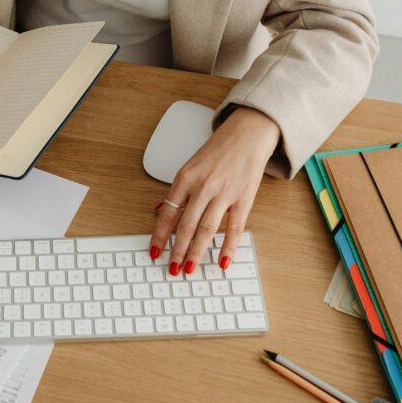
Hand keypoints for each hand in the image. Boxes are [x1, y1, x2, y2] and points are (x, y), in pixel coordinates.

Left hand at [149, 107, 279, 274]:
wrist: (247, 133)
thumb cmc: (218, 150)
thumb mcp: (191, 166)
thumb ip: (178, 191)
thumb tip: (160, 210)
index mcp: (185, 178)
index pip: (168, 213)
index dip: (159, 235)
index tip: (154, 251)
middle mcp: (202, 187)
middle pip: (186, 225)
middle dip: (177, 250)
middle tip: (172, 269)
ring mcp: (223, 193)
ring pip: (207, 229)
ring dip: (197, 252)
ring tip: (190, 268)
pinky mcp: (243, 198)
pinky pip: (234, 228)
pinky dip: (228, 247)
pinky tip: (222, 261)